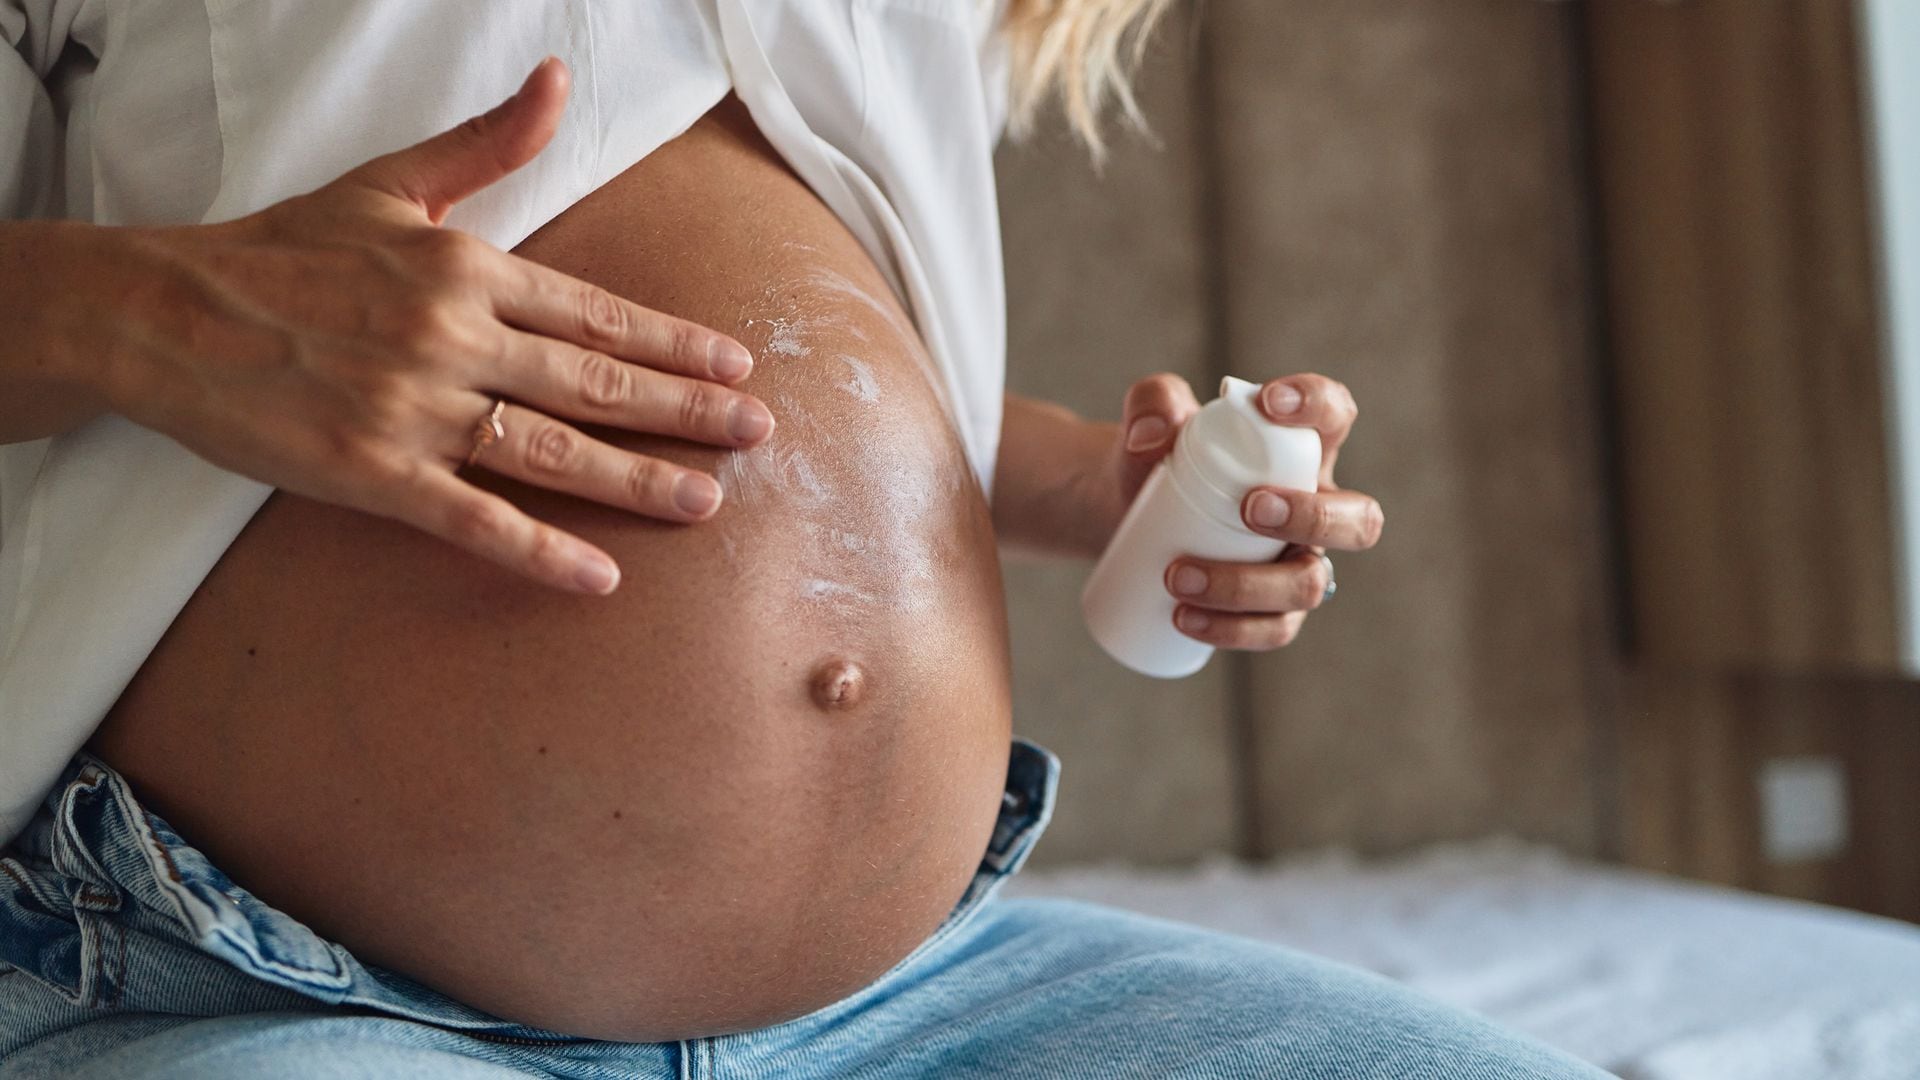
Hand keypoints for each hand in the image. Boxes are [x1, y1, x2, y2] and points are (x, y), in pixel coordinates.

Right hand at [89, 58, 771, 594]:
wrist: (162, 310)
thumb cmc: (281, 248)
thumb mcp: (390, 181)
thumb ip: (487, 145)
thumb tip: (557, 83)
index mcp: (465, 266)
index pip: (599, 310)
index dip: (676, 342)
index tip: (737, 363)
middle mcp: (453, 336)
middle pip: (596, 380)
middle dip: (687, 410)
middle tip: (758, 432)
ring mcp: (416, 408)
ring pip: (554, 449)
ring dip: (639, 480)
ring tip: (708, 500)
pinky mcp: (372, 472)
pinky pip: (475, 518)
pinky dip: (540, 551)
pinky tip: (600, 577)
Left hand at [1104, 372, 1384, 650]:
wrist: (1124, 512)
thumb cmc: (1154, 457)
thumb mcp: (1148, 418)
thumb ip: (1150, 402)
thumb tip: (1151, 437)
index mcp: (1300, 448)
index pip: (1335, 415)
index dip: (1319, 404)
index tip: (1267, 402)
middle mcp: (1316, 507)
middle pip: (1359, 520)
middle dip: (1314, 516)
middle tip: (1250, 508)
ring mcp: (1298, 564)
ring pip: (1310, 584)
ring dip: (1248, 584)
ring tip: (1177, 575)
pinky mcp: (1272, 610)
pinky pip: (1274, 629)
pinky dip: (1231, 629)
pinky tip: (1184, 617)